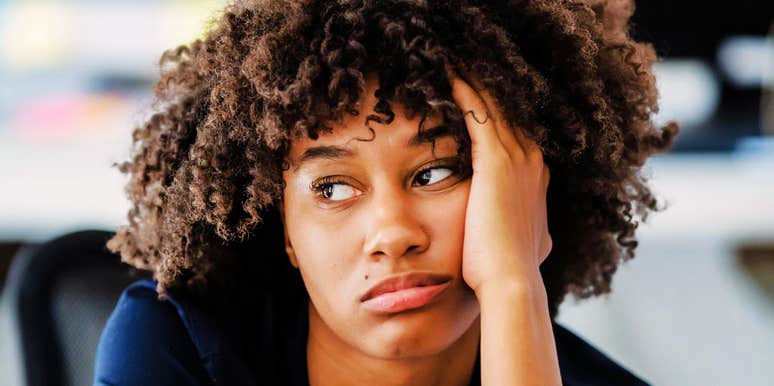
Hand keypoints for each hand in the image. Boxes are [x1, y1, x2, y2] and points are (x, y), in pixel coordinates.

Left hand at [445, 64, 551, 295]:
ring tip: (456, 62)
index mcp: (536, 178)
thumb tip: (539, 237)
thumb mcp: (530, 241)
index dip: (500, 114)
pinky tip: (449, 74)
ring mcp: (516, 159)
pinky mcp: (495, 162)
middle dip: (489, 90)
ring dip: (476, 83)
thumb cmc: (509, 268)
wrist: (511, 280)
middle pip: (509, 112)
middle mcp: (532, 161)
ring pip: (494, 107)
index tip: (482, 99)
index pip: (518, 133)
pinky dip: (465, 92)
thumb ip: (531, 228)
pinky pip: (478, 114)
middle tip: (467, 66)